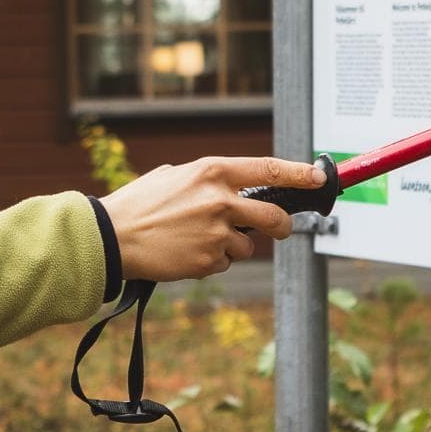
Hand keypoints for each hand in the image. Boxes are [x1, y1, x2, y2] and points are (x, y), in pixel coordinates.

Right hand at [103, 157, 322, 282]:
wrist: (112, 237)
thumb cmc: (140, 204)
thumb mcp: (174, 177)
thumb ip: (207, 181)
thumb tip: (233, 189)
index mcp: (212, 171)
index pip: (269, 169)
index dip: (300, 174)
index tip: (318, 177)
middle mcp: (220, 200)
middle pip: (273, 216)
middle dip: (281, 226)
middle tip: (279, 229)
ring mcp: (217, 233)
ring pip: (246, 245)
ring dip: (230, 246)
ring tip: (194, 240)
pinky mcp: (209, 261)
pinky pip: (224, 262)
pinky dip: (210, 261)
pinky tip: (185, 253)